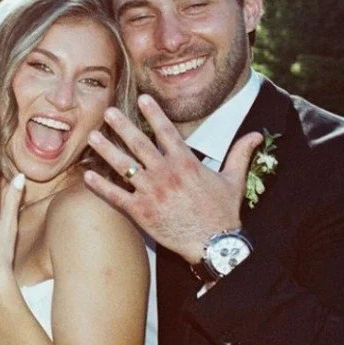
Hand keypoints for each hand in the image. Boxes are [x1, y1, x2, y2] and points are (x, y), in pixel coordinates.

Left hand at [84, 95, 262, 262]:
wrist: (214, 245)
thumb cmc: (223, 214)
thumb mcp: (234, 180)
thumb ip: (240, 153)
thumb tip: (256, 133)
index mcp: (186, 163)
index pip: (167, 131)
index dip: (153, 114)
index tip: (142, 99)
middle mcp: (166, 173)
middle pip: (139, 144)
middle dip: (122, 126)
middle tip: (107, 111)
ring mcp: (152, 192)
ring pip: (123, 166)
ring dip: (106, 149)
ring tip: (92, 136)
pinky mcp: (141, 212)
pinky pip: (116, 196)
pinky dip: (101, 185)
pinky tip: (87, 175)